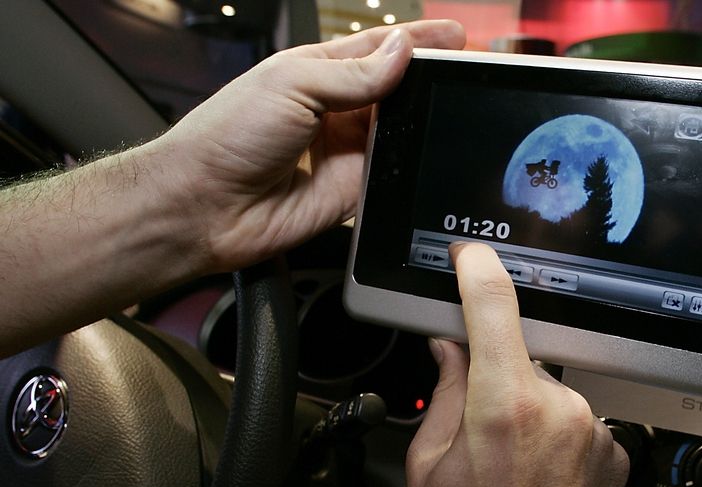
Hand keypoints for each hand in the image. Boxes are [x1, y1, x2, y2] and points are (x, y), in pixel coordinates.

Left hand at [151, 20, 464, 272]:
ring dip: (424, 124)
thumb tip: (402, 53)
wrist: (207, 205)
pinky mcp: (352, 193)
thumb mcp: (292, 84)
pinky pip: (393, 178)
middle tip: (466, 75)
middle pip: (396, 92)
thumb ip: (352, 73)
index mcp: (317, 72)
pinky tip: (429, 156)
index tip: (455, 37)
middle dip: (429, 83)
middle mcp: (335, 111)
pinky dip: (411, 169)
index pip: (378, 50)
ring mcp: (345, 153)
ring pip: (401, 134)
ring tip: (457, 109)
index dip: (416, 41)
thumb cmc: (228, 135)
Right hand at [405, 242, 628, 486]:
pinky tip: (536, 475)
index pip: (494, 310)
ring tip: (507, 465)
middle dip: (496, 373)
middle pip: (524, 356)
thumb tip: (452, 348)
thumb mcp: (427, 460)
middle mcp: (561, 413)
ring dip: (528, 407)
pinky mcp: (615, 454)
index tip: (472, 258)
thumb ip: (446, 390)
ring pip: (552, 390)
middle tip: (475, 422)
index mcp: (505, 408)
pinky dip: (556, 433)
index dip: (479, 274)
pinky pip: (578, 420)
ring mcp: (595, 434)